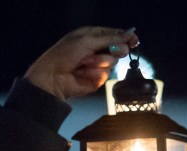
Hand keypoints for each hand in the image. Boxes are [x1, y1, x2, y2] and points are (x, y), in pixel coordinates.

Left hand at [25, 26, 139, 100]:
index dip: (125, 36)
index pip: (114, 34)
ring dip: (98, 62)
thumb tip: (130, 33)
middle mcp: (95, 50)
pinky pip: (104, 75)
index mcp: (91, 36)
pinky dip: (94, 74)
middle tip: (113, 51)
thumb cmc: (64, 55)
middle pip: (118, 48)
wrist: (52, 77)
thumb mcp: (87, 40)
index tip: (134, 40)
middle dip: (115, 50)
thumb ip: (110, 38)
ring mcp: (96, 65)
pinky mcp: (95, 79)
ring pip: (112, 62)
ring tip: (83, 64)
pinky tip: (82, 74)